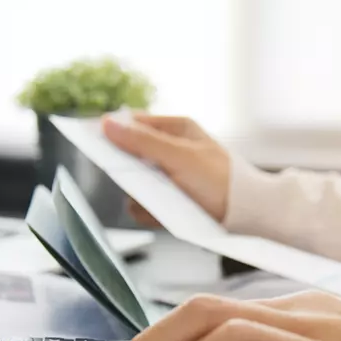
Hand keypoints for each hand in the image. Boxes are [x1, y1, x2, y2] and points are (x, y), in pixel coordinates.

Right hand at [102, 114, 230, 221]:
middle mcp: (170, 152)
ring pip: (134, 184)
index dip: (111, 131)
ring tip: (162, 200)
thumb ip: (142, 142)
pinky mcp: (170, 202)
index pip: (132, 123)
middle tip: (142, 180)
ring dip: (140, 195)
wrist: (250, 217)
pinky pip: (144, 206)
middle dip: (129, 172)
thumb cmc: (222, 181)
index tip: (90, 139)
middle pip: (129, 156)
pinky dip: (148, 212)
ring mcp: (169, 178)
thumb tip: (107, 124)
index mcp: (175, 130)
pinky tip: (164, 214)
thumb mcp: (180, 158)